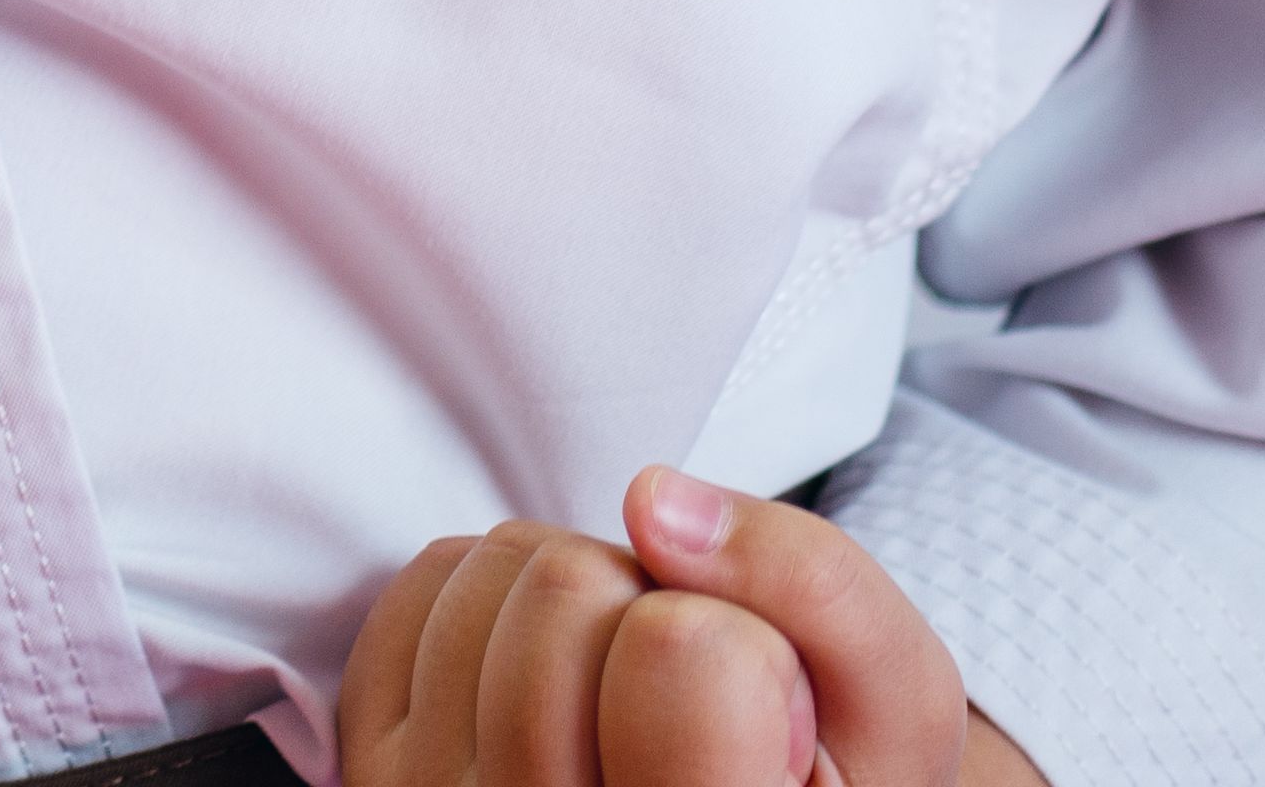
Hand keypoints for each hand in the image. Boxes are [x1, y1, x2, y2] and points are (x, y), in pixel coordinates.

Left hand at [341, 470, 1045, 786]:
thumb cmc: (829, 761)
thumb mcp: (889, 692)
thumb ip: (815, 587)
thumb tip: (653, 503)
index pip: (678, 646)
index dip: (739, 636)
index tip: (767, 707)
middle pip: (569, 587)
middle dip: (652, 599)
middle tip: (697, 696)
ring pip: (495, 569)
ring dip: (579, 596)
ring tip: (631, 696)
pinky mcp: (375, 763)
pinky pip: (429, 579)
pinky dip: (502, 598)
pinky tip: (557, 684)